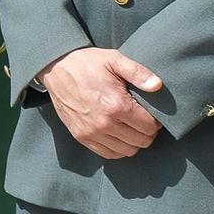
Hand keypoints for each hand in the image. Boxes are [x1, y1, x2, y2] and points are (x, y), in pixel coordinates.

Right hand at [39, 47, 164, 159]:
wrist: (56, 69)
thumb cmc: (87, 64)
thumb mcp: (114, 59)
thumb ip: (138, 72)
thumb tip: (157, 85)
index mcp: (116, 105)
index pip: (150, 127)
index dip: (156, 120)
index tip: (150, 112)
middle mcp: (104, 123)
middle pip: (142, 141)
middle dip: (147, 131)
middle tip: (142, 119)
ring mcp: (91, 132)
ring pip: (128, 151)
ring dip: (134, 141)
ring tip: (131, 126)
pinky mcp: (81, 137)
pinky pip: (109, 154)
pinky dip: (119, 148)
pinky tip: (119, 135)